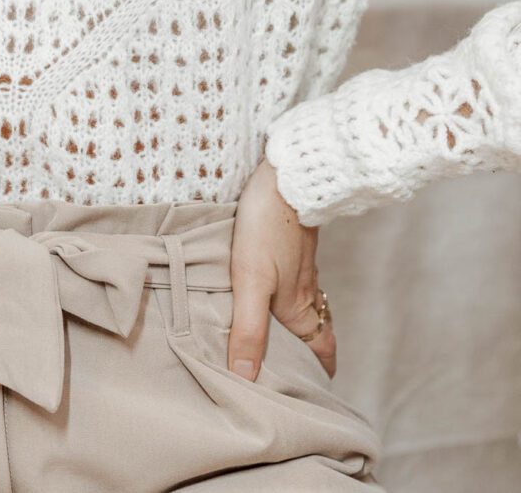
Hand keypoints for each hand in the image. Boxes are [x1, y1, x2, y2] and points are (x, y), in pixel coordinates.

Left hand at [226, 156, 335, 381]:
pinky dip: (285, 292)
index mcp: (299, 306)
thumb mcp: (251, 281)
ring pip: (304, 303)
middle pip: (314, 330)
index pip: (322, 349)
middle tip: (292, 370)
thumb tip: (246, 377)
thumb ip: (249, 329)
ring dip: (295, 321)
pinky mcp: (291, 243)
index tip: (314, 392)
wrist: (286, 175)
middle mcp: (305, 289)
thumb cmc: (268, 227)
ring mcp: (300, 265)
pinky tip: (266, 287)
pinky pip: (294, 278)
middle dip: (307, 352)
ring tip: (275, 335)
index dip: (320, 372)